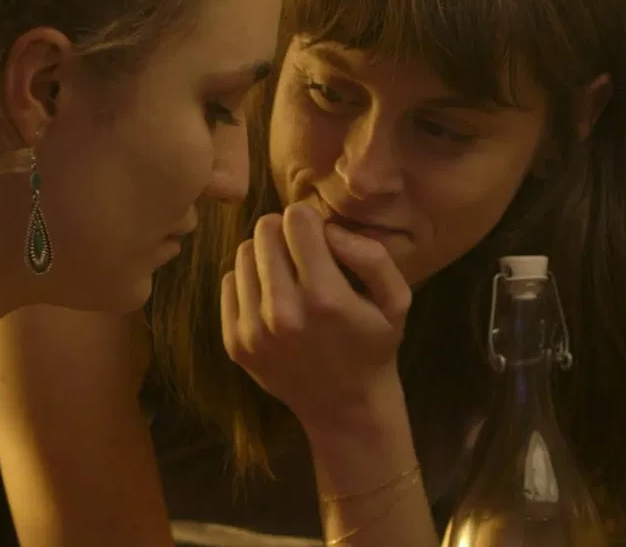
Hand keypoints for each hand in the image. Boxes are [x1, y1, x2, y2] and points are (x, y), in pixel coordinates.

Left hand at [220, 202, 412, 430]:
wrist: (345, 407)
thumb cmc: (373, 345)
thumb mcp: (396, 300)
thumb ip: (372, 256)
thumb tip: (330, 229)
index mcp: (325, 298)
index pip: (296, 219)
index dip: (311, 221)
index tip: (321, 239)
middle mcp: (282, 313)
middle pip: (264, 231)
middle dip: (285, 233)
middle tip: (304, 255)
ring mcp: (252, 331)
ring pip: (243, 253)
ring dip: (266, 256)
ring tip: (289, 277)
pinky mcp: (234, 343)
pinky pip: (229, 283)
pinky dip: (250, 282)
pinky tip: (272, 299)